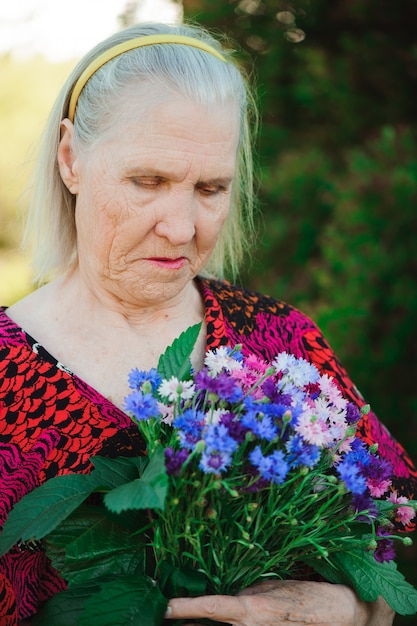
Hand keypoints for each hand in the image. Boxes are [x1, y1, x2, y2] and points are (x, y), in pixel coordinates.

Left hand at [165, 580, 394, 625]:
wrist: (337, 615)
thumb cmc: (306, 597)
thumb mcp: (272, 587)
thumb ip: (246, 595)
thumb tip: (226, 598)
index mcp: (250, 610)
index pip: (211, 607)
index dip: (185, 608)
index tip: (165, 607)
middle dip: (187, 623)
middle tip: (167, 615)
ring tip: (181, 618)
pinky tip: (207, 622)